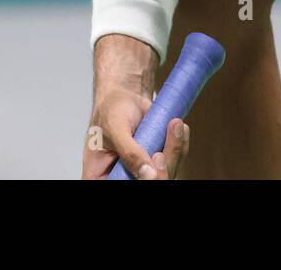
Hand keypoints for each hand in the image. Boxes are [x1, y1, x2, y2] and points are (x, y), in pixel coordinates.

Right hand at [82, 34, 189, 179]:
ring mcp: (140, 171)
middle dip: (161, 170)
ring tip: (174, 126)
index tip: (152, 165)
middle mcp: (120, 177)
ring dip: (174, 152)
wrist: (127, 93)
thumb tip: (148, 175)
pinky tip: (179, 129)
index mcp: (100, 176)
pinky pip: (174, 161)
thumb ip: (130, 154)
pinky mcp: (156, 161)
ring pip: (164, 175)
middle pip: (147, 184)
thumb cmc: (111, 108)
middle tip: (161, 148)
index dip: (139, 181)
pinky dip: (179, 146)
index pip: (116, 187)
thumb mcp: (116, 130)